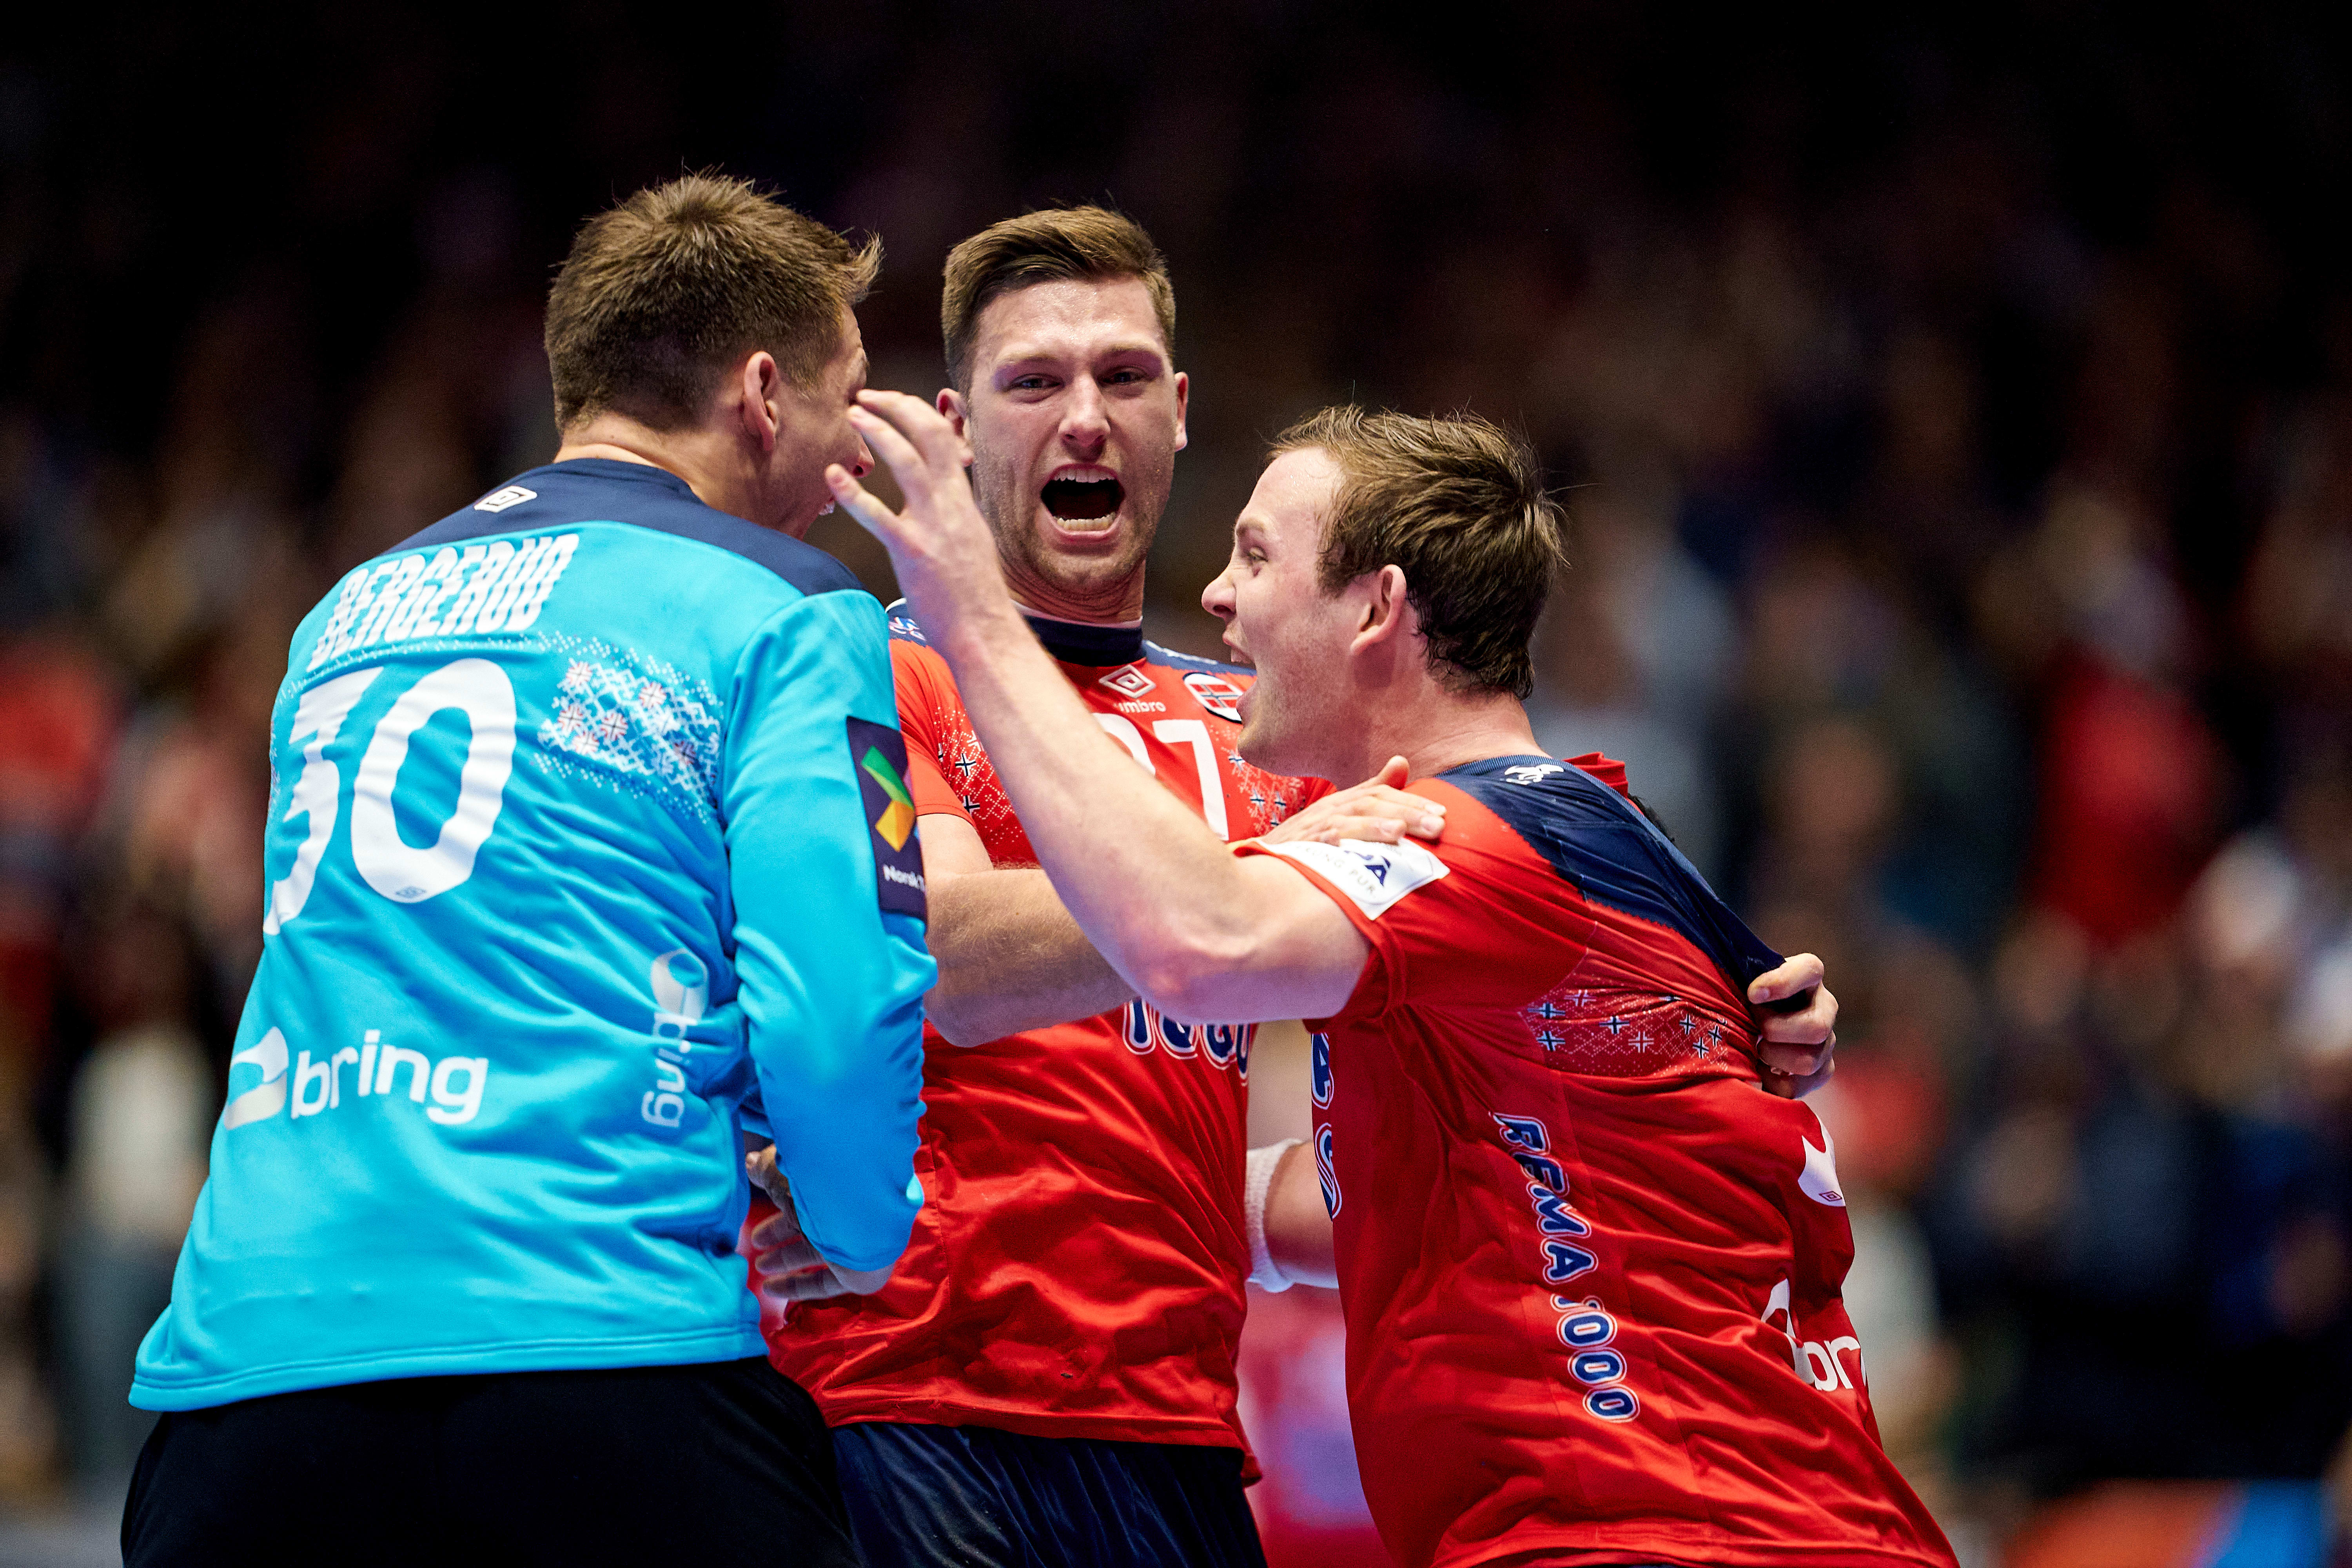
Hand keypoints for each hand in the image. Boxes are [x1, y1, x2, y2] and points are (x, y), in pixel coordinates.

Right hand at [741, 1145, 890, 1301]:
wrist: (861, 1207)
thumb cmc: (820, 1182)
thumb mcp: (783, 1171)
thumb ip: (766, 1169)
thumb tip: (750, 1163)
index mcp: (830, 1185)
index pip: (804, 1195)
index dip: (779, 1201)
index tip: (761, 1206)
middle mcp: (844, 1212)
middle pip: (810, 1225)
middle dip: (781, 1232)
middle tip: (756, 1241)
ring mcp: (854, 1242)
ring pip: (815, 1253)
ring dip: (785, 1260)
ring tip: (759, 1266)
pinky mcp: (859, 1273)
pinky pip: (825, 1283)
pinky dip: (797, 1286)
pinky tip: (771, 1289)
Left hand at [826, 391, 1008, 638]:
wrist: (986, 632)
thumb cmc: (974, 595)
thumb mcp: (971, 541)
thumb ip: (954, 514)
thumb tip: (944, 497)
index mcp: (962, 501)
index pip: (945, 440)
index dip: (917, 412)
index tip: (893, 403)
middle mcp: (951, 505)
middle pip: (929, 436)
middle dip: (897, 407)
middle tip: (866, 397)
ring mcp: (933, 526)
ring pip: (907, 462)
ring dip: (877, 432)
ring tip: (853, 416)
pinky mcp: (913, 552)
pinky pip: (878, 516)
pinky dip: (853, 493)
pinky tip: (833, 475)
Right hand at [1260, 756, 1444, 846]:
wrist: (1259, 860)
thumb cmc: (1305, 839)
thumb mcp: (1339, 810)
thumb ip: (1372, 789)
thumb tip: (1402, 761)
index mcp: (1340, 802)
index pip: (1379, 794)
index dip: (1411, 801)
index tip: (1442, 812)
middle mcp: (1328, 810)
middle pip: (1370, 804)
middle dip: (1406, 812)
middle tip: (1439, 825)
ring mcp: (1312, 828)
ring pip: (1347, 821)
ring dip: (1376, 825)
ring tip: (1403, 831)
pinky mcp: (1298, 847)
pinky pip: (1319, 843)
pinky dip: (1337, 843)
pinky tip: (1350, 849)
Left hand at [1748, 953, 1836, 1098]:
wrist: (1754, 1021)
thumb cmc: (1746, 995)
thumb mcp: (1745, 979)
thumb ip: (1741, 976)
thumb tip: (1733, 983)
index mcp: (1808, 975)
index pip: (1810, 970)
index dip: (1782, 983)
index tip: (1752, 994)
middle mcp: (1825, 1006)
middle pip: (1816, 1028)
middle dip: (1777, 1032)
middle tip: (1755, 1030)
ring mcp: (1827, 1041)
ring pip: (1808, 1062)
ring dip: (1773, 1058)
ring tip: (1756, 1050)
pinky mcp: (1820, 1070)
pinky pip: (1797, 1087)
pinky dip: (1772, 1083)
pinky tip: (1761, 1070)